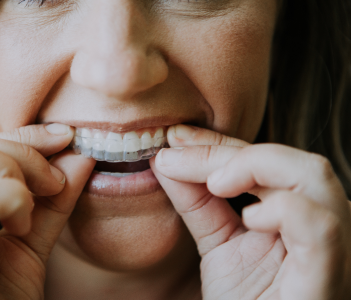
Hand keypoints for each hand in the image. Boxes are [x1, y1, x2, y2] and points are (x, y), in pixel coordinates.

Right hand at [0, 124, 94, 299]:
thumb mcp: (32, 244)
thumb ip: (52, 202)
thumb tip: (78, 156)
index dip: (18, 136)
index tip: (63, 136)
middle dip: (17, 154)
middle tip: (52, 184)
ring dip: (12, 177)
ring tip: (30, 216)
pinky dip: (8, 201)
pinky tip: (23, 230)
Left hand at [151, 124, 350, 299]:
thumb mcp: (218, 242)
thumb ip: (197, 200)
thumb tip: (166, 157)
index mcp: (300, 213)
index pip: (263, 161)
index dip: (219, 144)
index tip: (175, 136)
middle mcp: (324, 222)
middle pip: (287, 159)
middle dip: (228, 151)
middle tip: (178, 154)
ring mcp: (333, 247)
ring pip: (311, 175)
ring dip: (254, 167)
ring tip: (214, 183)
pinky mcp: (328, 274)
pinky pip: (319, 226)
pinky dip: (281, 209)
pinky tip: (249, 218)